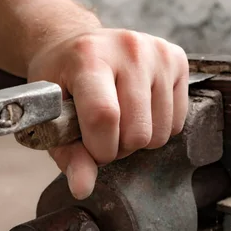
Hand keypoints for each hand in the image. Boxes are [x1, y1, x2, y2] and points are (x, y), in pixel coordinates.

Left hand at [26, 28, 189, 198]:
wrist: (77, 42)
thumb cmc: (61, 78)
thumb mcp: (52, 113)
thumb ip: (68, 153)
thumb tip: (83, 188)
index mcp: (89, 56)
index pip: (104, 117)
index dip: (99, 149)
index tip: (89, 148)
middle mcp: (129, 49)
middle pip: (138, 132)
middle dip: (118, 147)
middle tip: (102, 132)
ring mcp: (158, 52)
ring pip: (161, 132)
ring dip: (139, 138)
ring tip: (121, 119)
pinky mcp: (178, 59)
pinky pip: (178, 120)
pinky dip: (158, 126)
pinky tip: (139, 108)